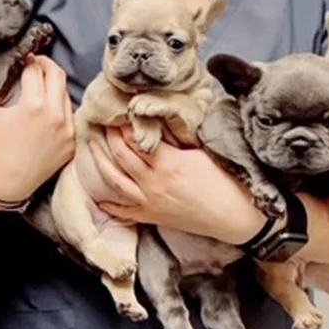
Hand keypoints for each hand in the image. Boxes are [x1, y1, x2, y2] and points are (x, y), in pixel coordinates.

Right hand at [0, 55, 74, 206]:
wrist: (6, 188)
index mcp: (34, 106)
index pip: (35, 70)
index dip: (26, 61)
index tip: (21, 60)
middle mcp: (55, 116)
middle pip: (57, 75)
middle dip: (45, 65)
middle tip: (34, 65)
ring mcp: (66, 131)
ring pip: (66, 94)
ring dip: (54, 86)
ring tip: (40, 86)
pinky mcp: (71, 144)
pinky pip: (70, 116)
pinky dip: (60, 108)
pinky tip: (48, 109)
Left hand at [90, 125, 265, 244]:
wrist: (237, 217)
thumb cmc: (226, 182)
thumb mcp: (202, 152)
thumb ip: (177, 138)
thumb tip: (161, 120)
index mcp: (168, 163)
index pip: (135, 138)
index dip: (123, 124)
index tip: (117, 110)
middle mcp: (153, 182)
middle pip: (120, 155)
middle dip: (108, 136)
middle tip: (100, 121)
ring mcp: (150, 202)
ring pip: (114, 180)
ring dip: (100, 162)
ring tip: (92, 146)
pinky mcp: (153, 217)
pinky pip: (125, 212)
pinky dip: (109, 205)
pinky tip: (99, 197)